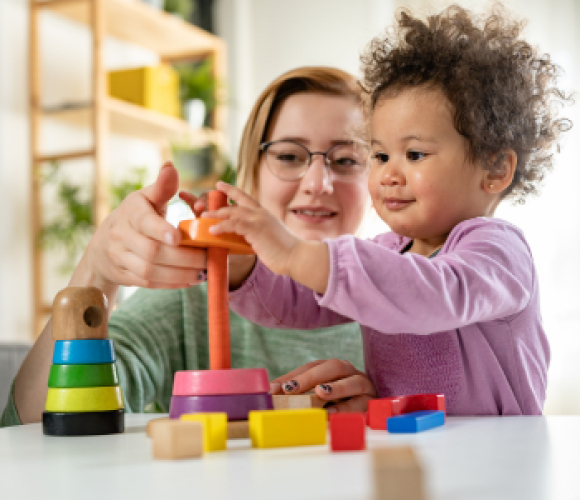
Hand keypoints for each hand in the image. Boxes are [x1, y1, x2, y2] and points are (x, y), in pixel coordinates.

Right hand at [80, 162, 206, 289]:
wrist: (104, 245)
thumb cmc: (136, 216)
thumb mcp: (146, 198)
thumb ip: (162, 187)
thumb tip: (170, 167)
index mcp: (131, 212)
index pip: (144, 222)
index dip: (160, 230)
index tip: (178, 237)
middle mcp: (121, 236)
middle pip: (152, 252)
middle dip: (183, 257)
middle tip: (208, 258)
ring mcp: (121, 258)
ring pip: (151, 271)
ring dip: (181, 274)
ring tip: (204, 271)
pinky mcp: (125, 276)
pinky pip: (150, 283)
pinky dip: (173, 283)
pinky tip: (193, 279)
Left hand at [202, 181, 298, 276]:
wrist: (297, 256)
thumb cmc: (285, 251)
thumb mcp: (268, 237)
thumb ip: (256, 234)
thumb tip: (242, 239)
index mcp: (264, 214)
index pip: (246, 198)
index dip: (232, 190)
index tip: (220, 184)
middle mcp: (261, 214)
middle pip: (236, 202)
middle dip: (220, 202)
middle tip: (206, 206)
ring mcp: (259, 220)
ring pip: (233, 212)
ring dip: (216, 215)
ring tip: (204, 218)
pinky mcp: (256, 230)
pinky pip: (234, 225)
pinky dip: (222, 227)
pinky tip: (212, 231)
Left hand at [270, 359, 376, 413]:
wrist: (371, 408)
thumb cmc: (337, 401)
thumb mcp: (316, 394)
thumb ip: (297, 390)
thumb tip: (271, 390)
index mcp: (333, 367)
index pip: (312, 366)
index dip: (294, 376)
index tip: (277, 388)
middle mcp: (349, 371)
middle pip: (333, 367)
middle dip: (311, 377)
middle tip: (292, 389)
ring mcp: (363, 385)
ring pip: (352, 382)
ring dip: (336, 387)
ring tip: (320, 393)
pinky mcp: (372, 401)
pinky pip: (361, 403)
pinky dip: (347, 407)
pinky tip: (333, 413)